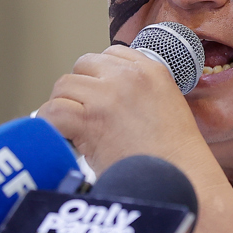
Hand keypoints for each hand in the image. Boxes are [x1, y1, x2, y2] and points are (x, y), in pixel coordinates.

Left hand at [37, 46, 212, 178]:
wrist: (182, 179)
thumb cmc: (173, 155)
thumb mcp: (166, 106)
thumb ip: (140, 92)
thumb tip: (104, 96)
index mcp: (152, 71)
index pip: (111, 54)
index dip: (99, 75)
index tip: (98, 95)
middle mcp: (129, 77)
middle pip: (84, 65)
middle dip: (80, 88)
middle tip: (83, 114)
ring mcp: (108, 95)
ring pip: (64, 85)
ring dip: (64, 105)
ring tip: (73, 128)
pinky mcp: (91, 119)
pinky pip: (54, 111)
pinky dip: (50, 124)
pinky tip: (62, 137)